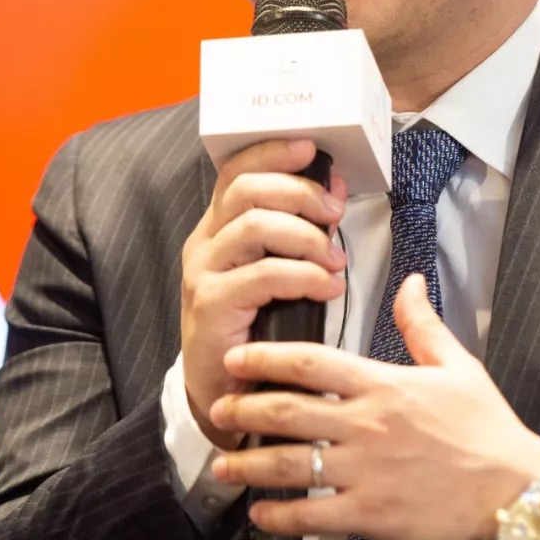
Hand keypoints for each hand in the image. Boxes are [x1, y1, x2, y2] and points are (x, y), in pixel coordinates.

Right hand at [181, 137, 347, 446]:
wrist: (221, 391)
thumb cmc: (254, 327)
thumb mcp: (275, 269)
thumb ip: (298, 232)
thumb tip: (333, 193)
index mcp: (218, 227)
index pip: (236, 171)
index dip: (273, 153)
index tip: (312, 148)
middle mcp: (205, 244)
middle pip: (247, 190)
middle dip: (299, 192)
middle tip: (335, 212)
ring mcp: (203, 274)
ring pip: (254, 226)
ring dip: (306, 236)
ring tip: (334, 259)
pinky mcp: (211, 306)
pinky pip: (262, 275)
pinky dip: (303, 276)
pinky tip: (325, 287)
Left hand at [209, 273, 539, 539]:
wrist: (515, 492)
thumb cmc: (488, 431)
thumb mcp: (459, 366)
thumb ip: (422, 325)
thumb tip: (407, 283)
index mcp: (383, 385)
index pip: (310, 362)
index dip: (266, 358)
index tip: (239, 358)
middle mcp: (365, 425)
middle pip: (286, 412)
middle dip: (243, 410)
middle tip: (218, 409)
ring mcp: (364, 473)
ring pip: (289, 465)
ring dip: (248, 465)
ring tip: (223, 464)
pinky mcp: (370, 516)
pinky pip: (311, 516)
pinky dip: (278, 516)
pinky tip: (259, 514)